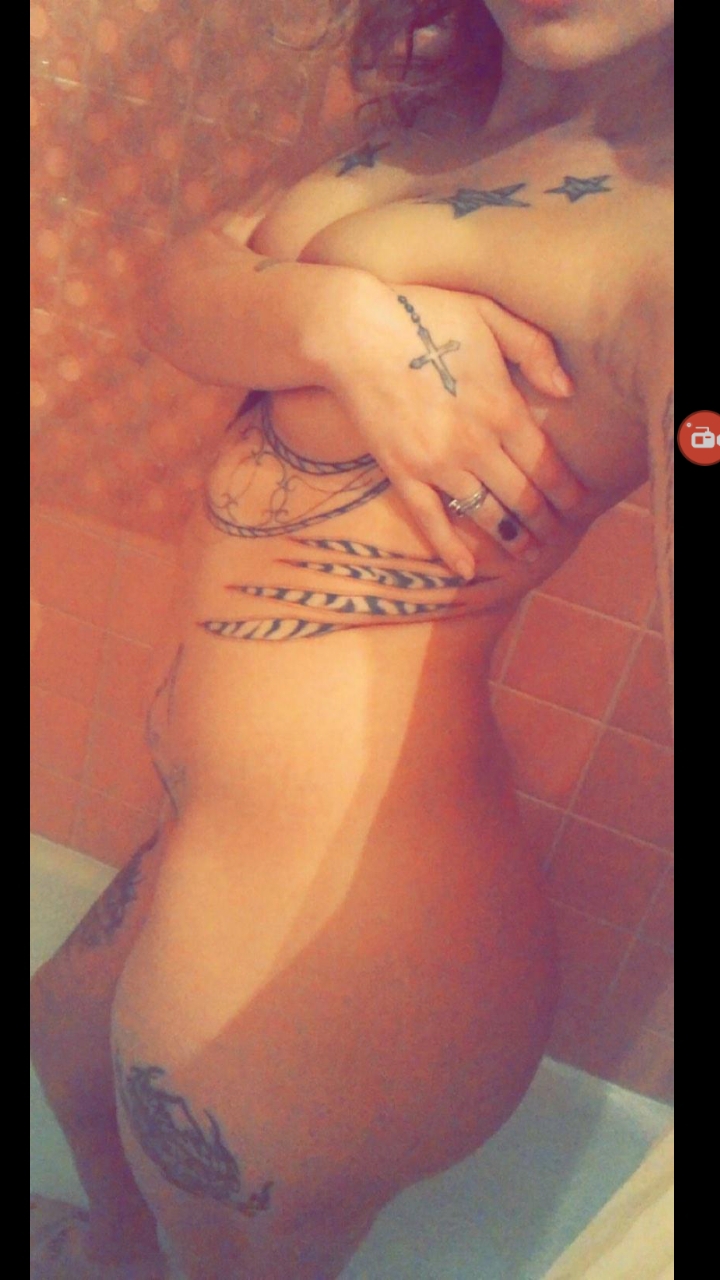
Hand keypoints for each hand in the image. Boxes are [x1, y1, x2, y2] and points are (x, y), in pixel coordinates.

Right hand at [319, 279, 584, 577]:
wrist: (353, 332)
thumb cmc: (423, 314)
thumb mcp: (489, 314)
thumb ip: (534, 349)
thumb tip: (567, 389)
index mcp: (502, 408)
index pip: (546, 464)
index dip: (566, 491)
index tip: (579, 506)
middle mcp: (474, 444)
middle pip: (522, 496)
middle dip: (544, 521)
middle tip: (556, 535)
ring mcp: (436, 463)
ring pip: (485, 513)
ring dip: (509, 537)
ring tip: (526, 552)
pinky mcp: (401, 472)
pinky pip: (431, 521)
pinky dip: (450, 550)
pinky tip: (468, 570)